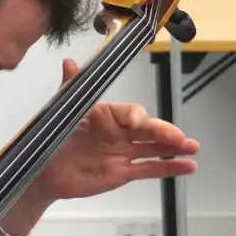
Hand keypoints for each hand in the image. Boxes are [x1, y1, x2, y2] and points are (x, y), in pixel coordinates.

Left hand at [34, 58, 199, 201]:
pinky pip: (149, 169)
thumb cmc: (51, 140)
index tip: (137, 123)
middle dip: (165, 132)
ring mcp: (123, 152)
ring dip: (174, 148)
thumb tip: (68, 62)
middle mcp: (118, 132)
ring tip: (192, 148)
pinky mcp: (122, 172)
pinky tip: (188, 166)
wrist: (42, 173)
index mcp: (106, 114)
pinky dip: (168, 168)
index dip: (137, 117)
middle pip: (147, 129)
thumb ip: (70, 89)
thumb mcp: (61, 113)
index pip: (129, 112)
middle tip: (180, 138)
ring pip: (153, 148)